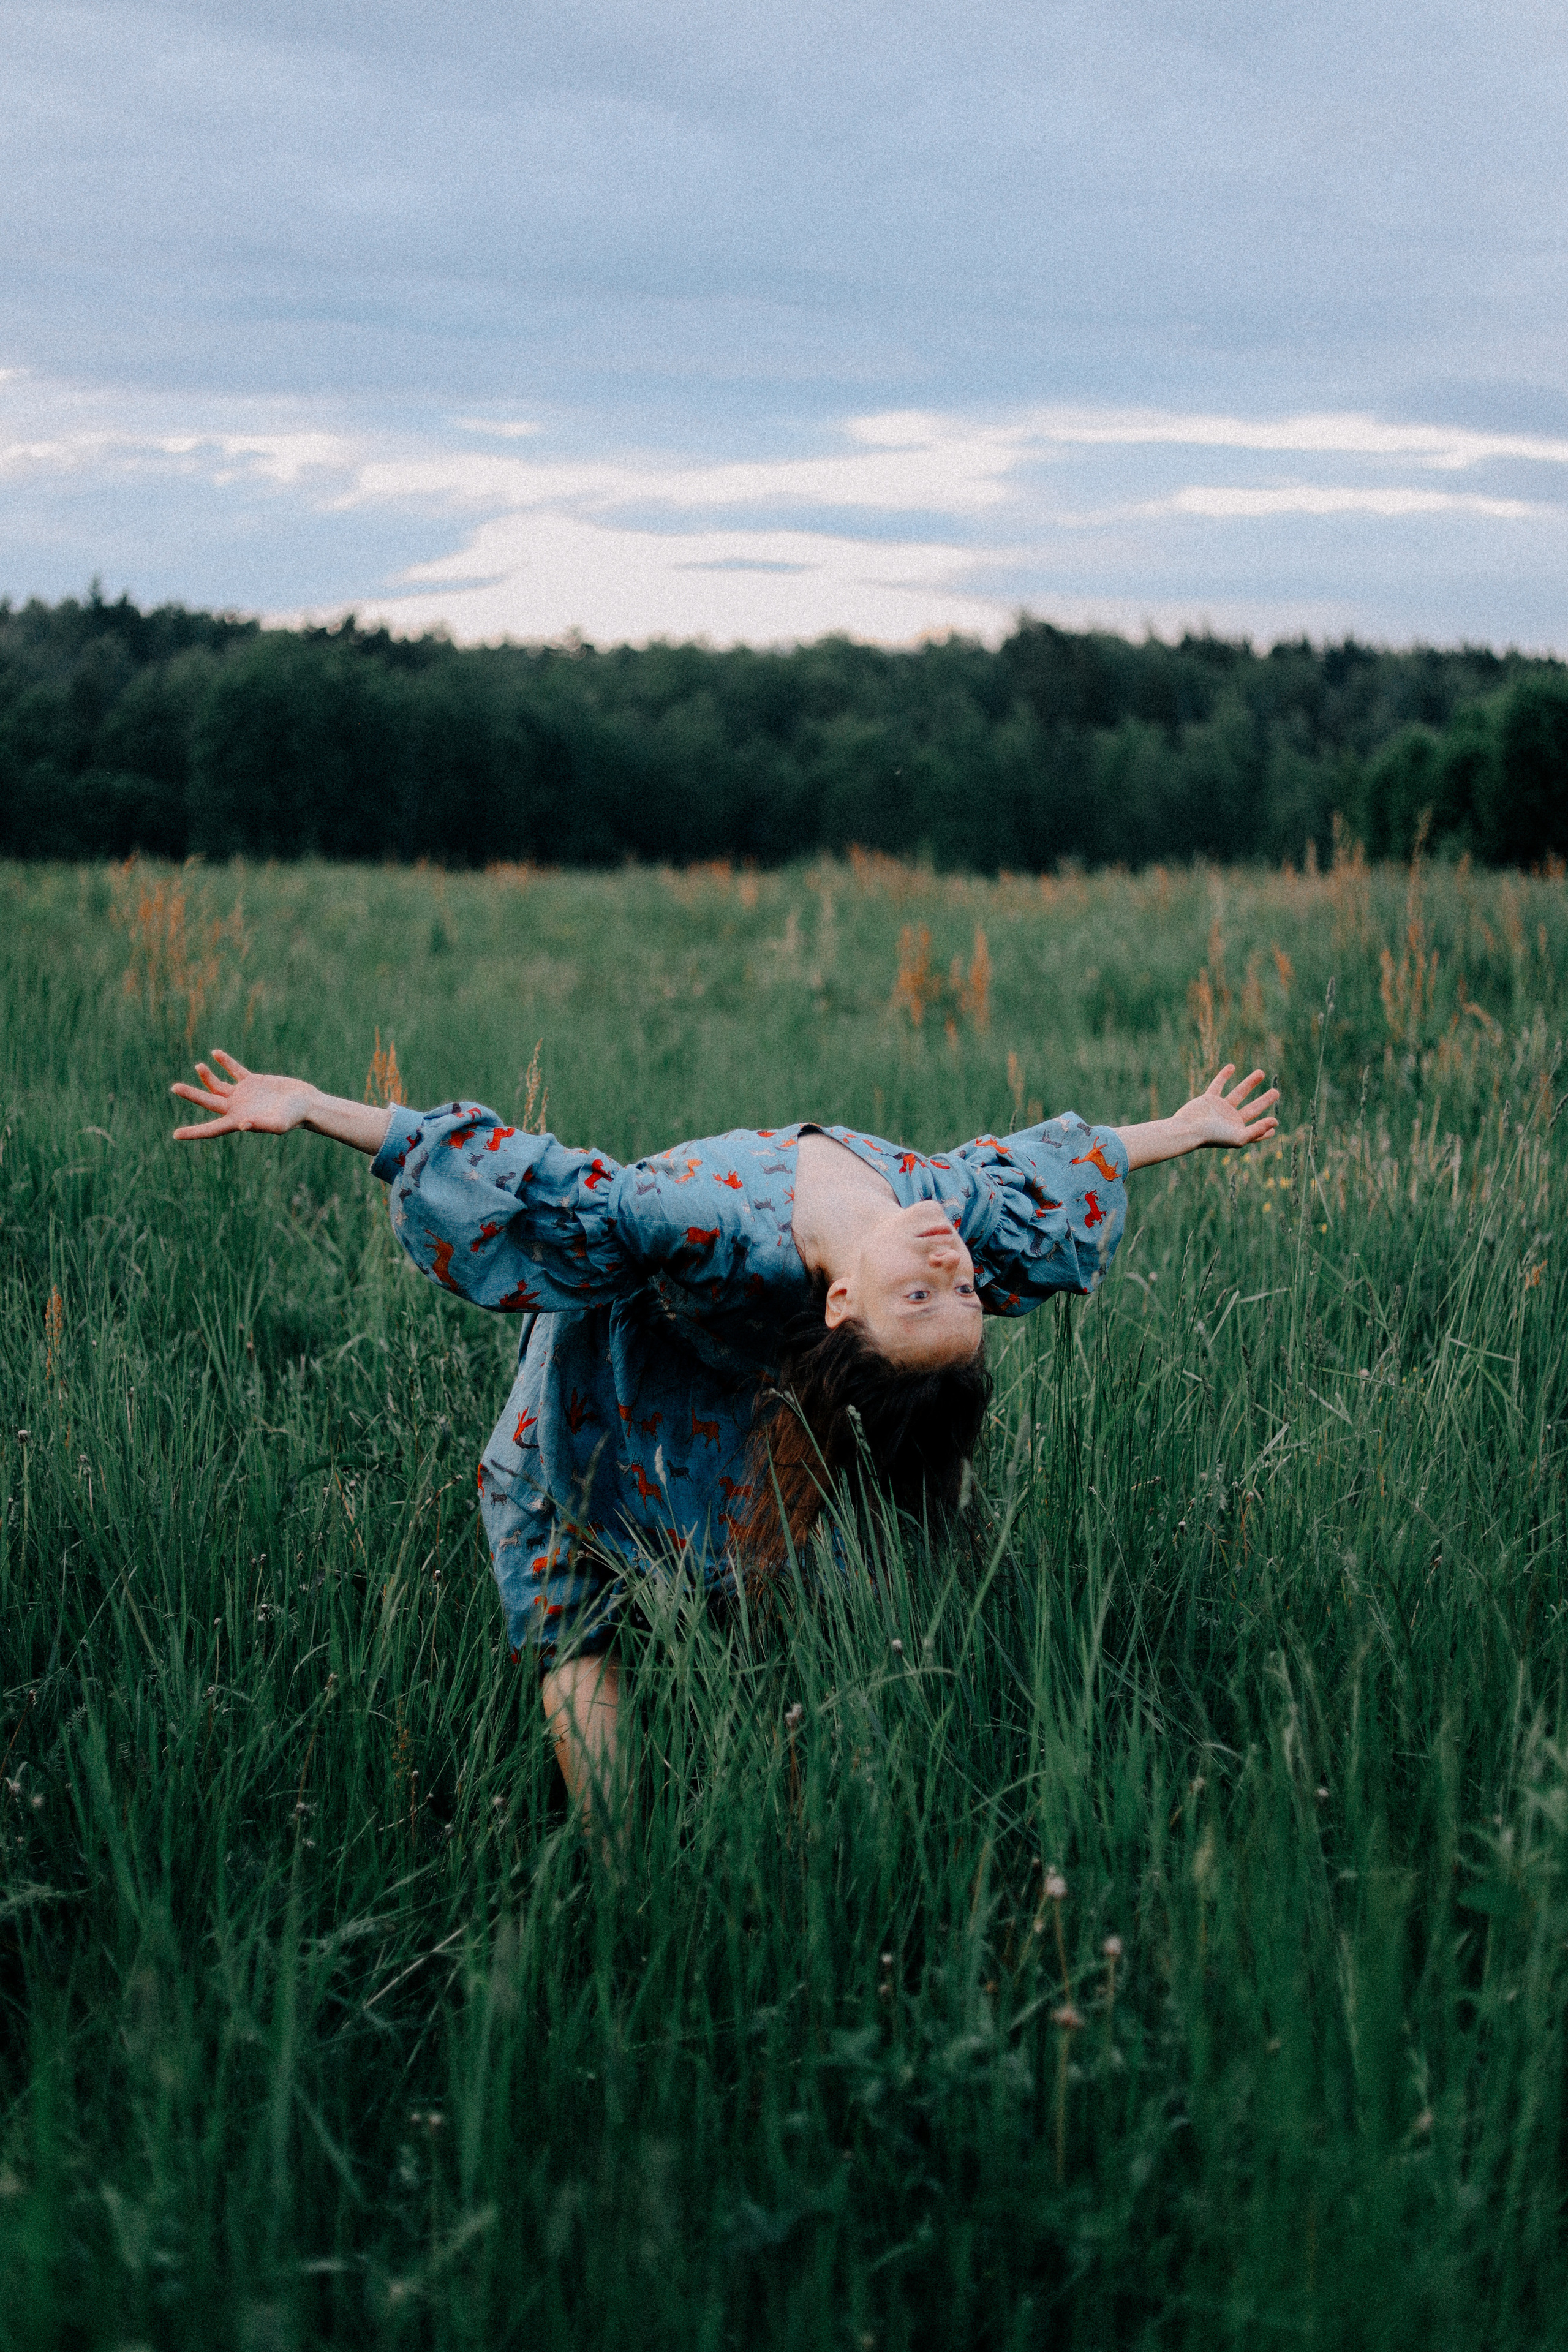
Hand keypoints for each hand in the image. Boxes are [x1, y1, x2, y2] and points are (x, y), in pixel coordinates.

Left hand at [171, 1050, 317, 1141]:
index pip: (211, 1129)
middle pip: (209, 1101)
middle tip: (174, 1087)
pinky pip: (235, 1071)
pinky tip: (215, 1054)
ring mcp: (244, 1094)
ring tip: (199, 1066)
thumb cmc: (294, 1118)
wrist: (306, 1104)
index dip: (194, 1132)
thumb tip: (242, 1125)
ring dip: (207, 1076)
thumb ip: (261, 1125)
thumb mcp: (278, 1124)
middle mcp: (237, 1108)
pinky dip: (226, 1062)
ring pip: (218, 1085)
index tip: (176, 1135)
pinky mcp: (252, 1081)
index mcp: (239, 1121)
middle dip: (192, 1095)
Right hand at [1175, 1066, 1279, 1151]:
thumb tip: (1275, 1122)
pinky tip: (1232, 1066)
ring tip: (1261, 1072)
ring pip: (1238, 1093)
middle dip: (1264, 1100)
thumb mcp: (1240, 1136)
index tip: (1275, 1123)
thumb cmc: (1213, 1136)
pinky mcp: (1209, 1099)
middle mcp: (1230, 1120)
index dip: (1265, 1127)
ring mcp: (1220, 1108)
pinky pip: (1218, 1084)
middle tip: (1275, 1092)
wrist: (1188, 1129)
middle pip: (1252, 1108)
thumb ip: (1258, 1130)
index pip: (1255, 1129)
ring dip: (1250, 1083)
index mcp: (1237, 1130)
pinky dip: (1224, 1075)